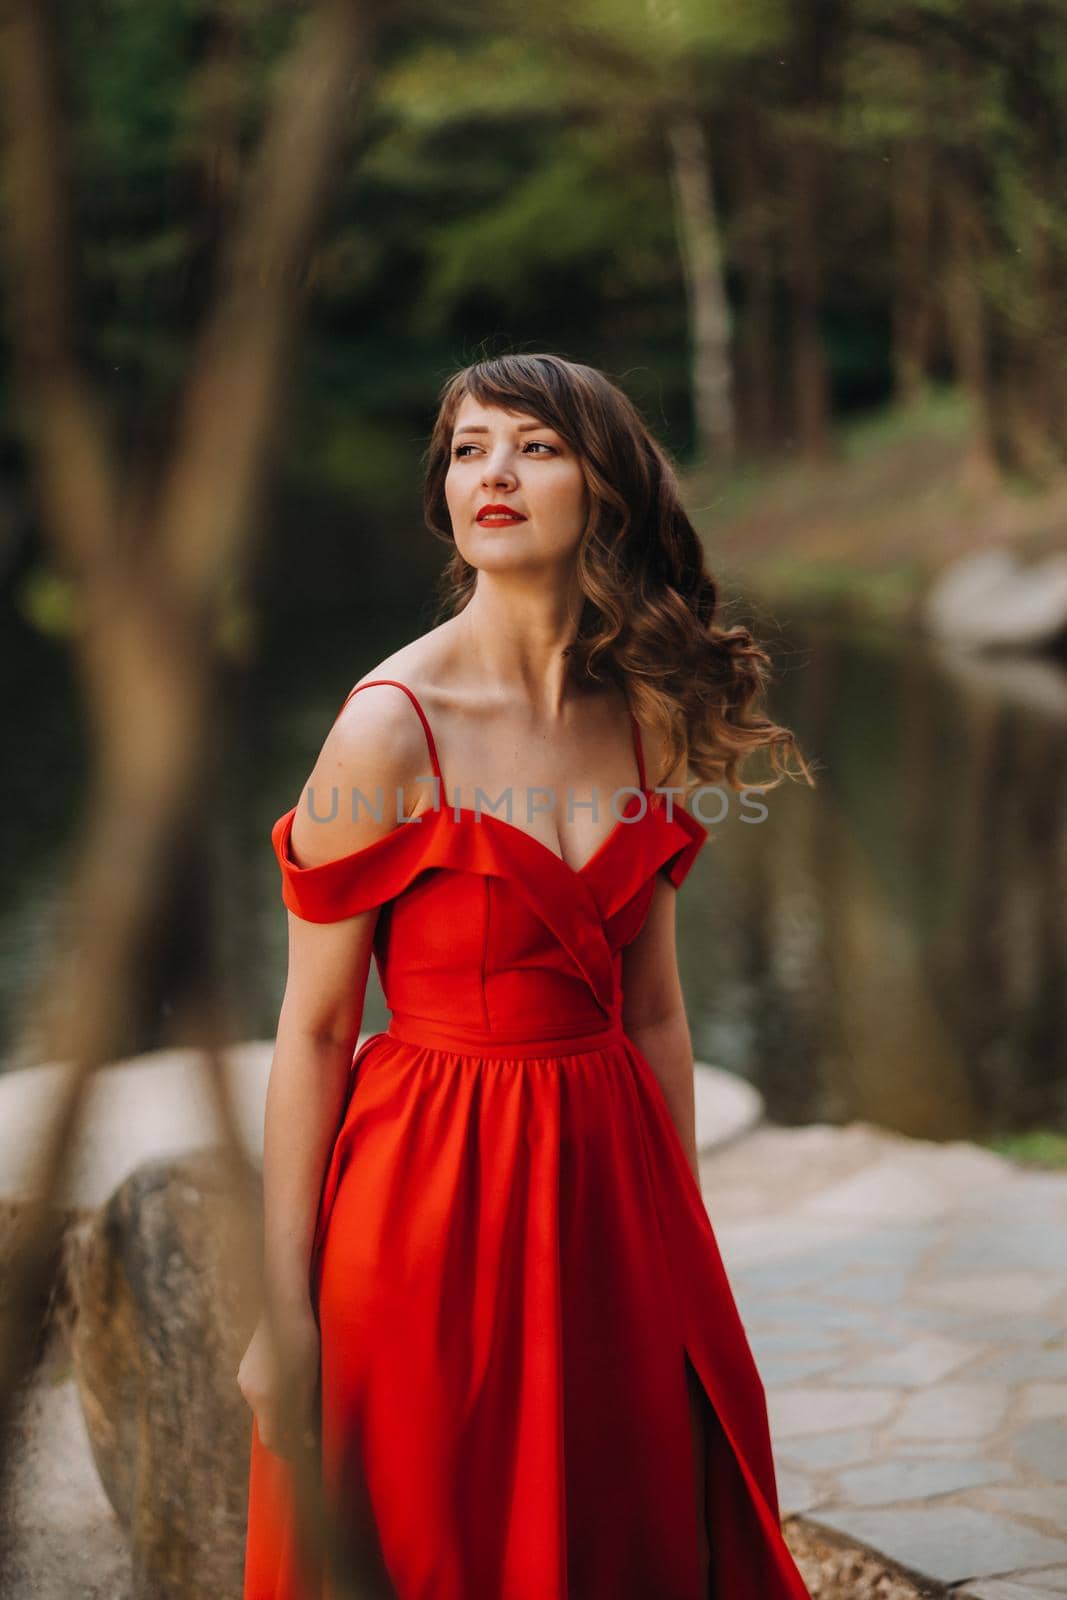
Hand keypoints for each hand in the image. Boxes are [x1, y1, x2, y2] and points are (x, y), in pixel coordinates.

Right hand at [237, 1303, 320, 1459]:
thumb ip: (304, 1412)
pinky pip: (260, 1389)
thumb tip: (305, 1440)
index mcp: (265, 1399)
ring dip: (280, 1412)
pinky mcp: (246, 1364)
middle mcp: (249, 1391)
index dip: (289, 1451)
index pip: (272, 1440)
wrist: (284, 1304)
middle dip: (286, 1432)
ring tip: (303, 1407)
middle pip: (268, 1424)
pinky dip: (274, 1395)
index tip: (307, 1452)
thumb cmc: (303, 1339)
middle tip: (309, 1433)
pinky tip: (290, 1382)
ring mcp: (245, 1377)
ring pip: (264, 1406)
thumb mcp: (308, 1379)